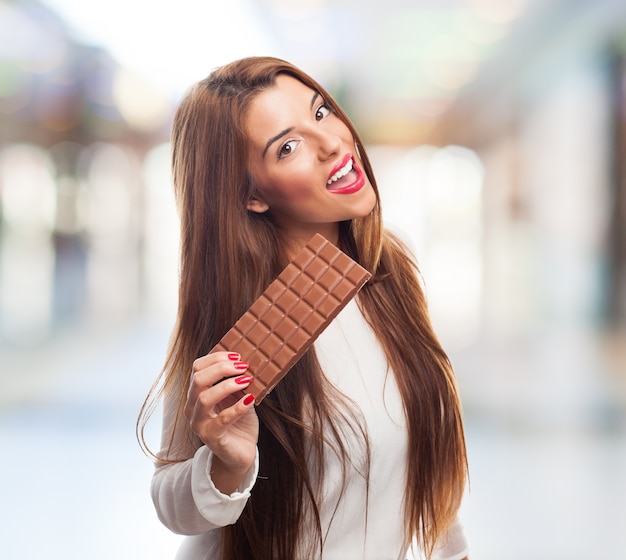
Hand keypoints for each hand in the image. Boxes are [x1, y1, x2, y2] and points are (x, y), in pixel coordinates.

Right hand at [184, 351, 258, 492]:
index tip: (238, 355)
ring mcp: (199, 424)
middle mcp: (192, 407)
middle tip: (243, 365)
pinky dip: (238, 407)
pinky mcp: (212, 437)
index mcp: (196, 394)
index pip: (197, 368)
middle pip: (198, 379)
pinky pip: (223, 419)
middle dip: (222, 368)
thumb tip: (246, 360)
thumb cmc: (238, 422)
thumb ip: (236, 380)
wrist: (240, 453)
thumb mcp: (237, 396)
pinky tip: (251, 399)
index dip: (216, 358)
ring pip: (205, 398)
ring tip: (247, 380)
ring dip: (228, 385)